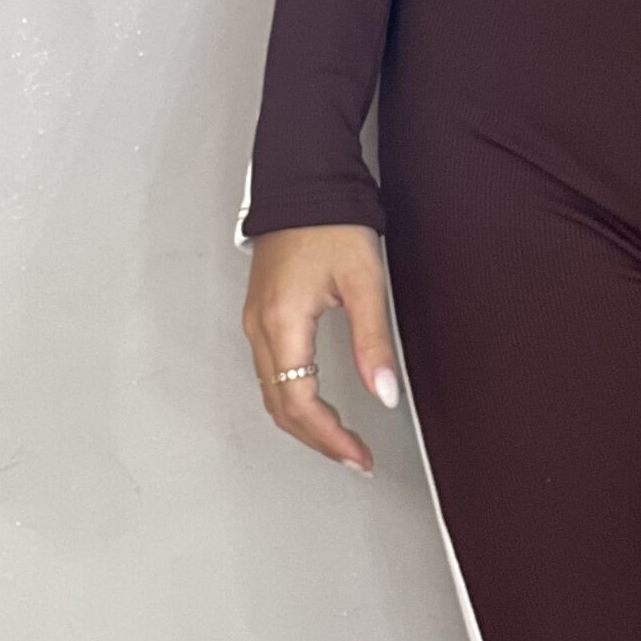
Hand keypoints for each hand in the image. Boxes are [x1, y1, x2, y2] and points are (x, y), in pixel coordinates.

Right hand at [241, 223, 400, 474]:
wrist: (304, 182)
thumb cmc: (331, 222)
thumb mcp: (364, 281)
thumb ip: (373, 341)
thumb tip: (385, 393)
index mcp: (282, 323)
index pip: (299, 403)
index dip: (330, 438)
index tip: (358, 456)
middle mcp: (260, 328)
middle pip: (280, 406)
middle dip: (317, 440)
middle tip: (354, 458)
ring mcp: (255, 321)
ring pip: (271, 393)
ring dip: (304, 423)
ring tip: (341, 440)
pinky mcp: (261, 314)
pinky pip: (270, 372)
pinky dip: (293, 398)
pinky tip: (317, 404)